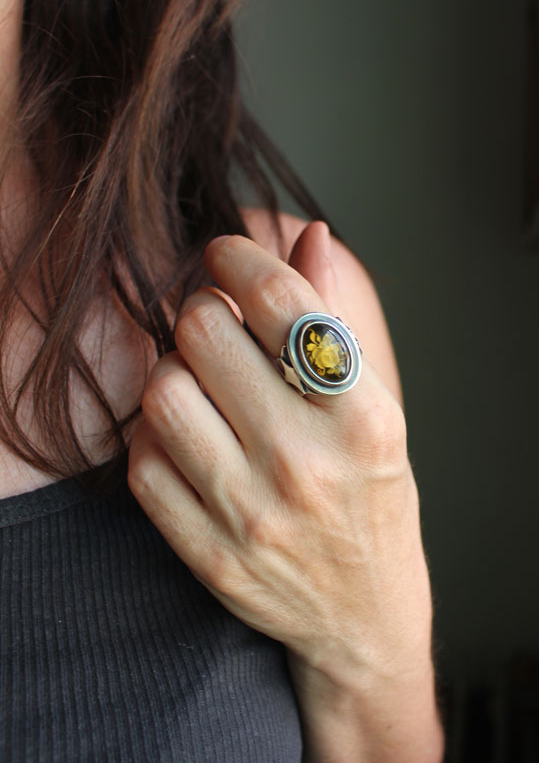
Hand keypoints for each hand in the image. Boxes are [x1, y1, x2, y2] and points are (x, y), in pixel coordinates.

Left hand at [127, 224, 441, 759]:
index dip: (239, 258)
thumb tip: (309, 236)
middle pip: (203, 334)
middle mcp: (305, 463)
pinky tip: (185, 436)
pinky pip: (142, 462)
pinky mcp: (207, 552)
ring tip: (199, 383)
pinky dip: (153, 435)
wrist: (362, 612)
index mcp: (362, 418)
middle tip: (212, 323)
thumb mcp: (377, 409)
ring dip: (171, 370)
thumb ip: (339, 320)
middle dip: (199, 310)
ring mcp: (250, 513)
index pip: (281, 302)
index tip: (226, 256)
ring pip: (161, 392)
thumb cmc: (371, 497)